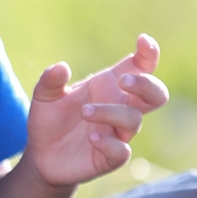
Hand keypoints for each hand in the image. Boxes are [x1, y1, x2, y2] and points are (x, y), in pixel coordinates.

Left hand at [25, 34, 168, 188]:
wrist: (41, 154)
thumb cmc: (50, 119)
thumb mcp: (44, 96)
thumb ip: (51, 80)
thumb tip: (61, 67)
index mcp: (109, 86)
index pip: (140, 67)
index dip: (148, 53)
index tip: (143, 40)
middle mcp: (120, 107)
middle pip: (156, 94)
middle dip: (146, 85)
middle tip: (122, 81)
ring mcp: (118, 133)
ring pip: (134, 120)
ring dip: (111, 112)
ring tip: (85, 112)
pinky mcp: (111, 157)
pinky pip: (122, 151)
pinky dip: (110, 143)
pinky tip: (92, 137)